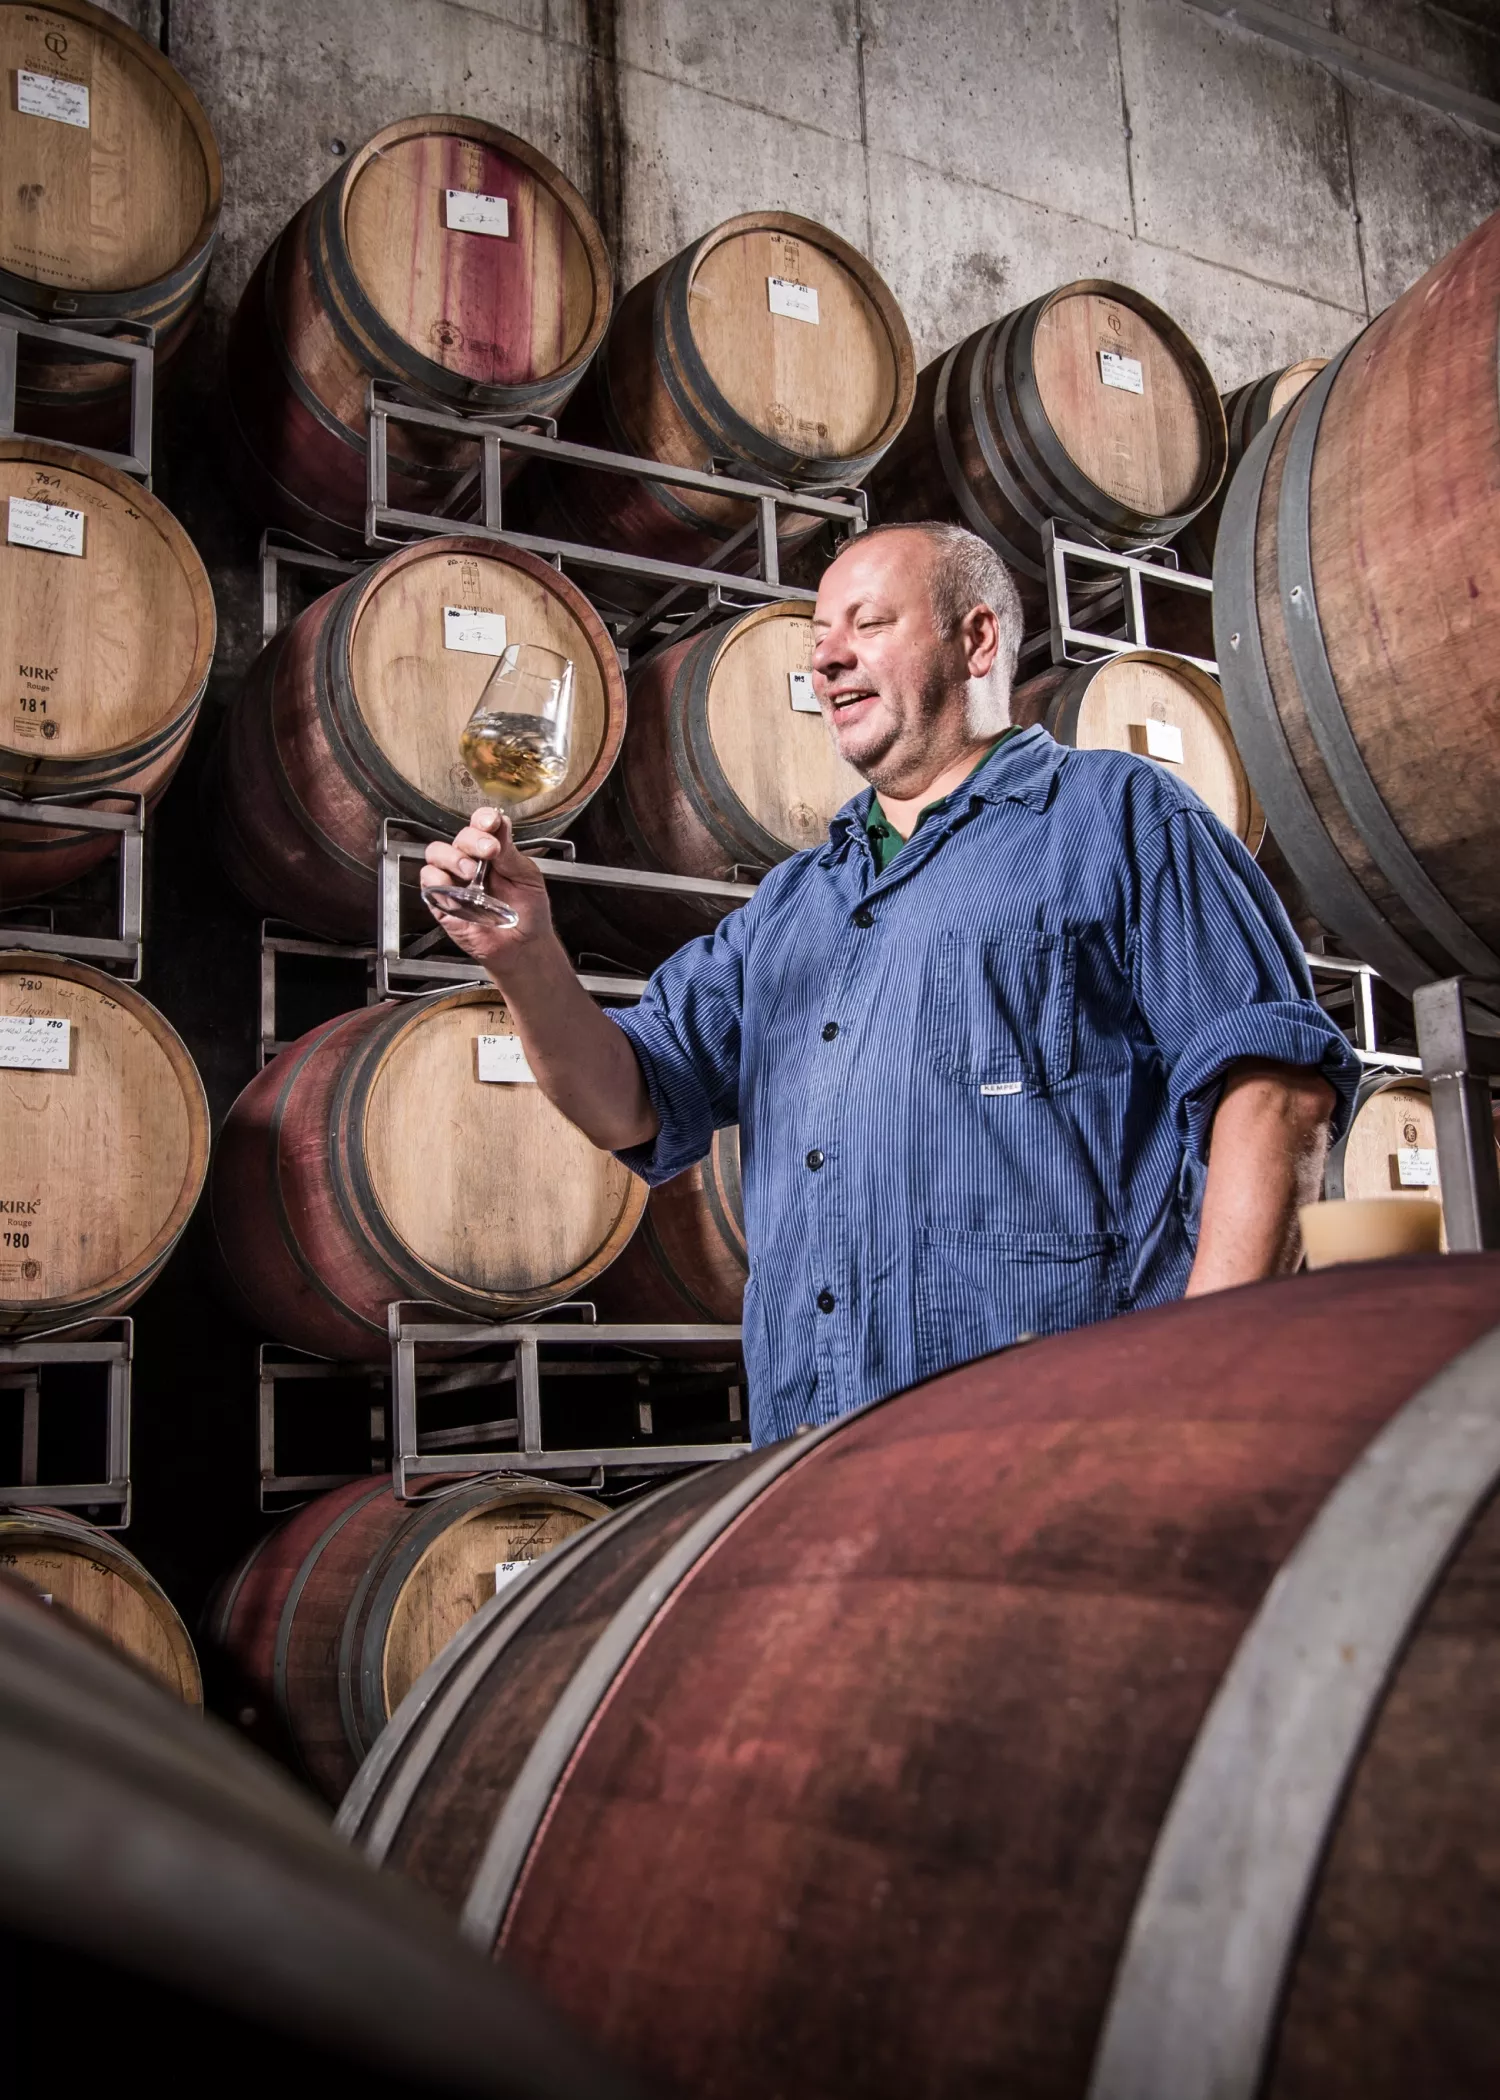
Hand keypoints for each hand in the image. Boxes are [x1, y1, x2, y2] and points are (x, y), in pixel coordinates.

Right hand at [420, 808, 552, 967]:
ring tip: (472, 871)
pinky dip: (440, 880)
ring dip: (453, 857)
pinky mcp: (442, 901)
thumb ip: (511, 853)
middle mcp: (471, 862)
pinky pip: (429, 881)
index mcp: (493, 851)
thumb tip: (501, 824)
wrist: (524, 946)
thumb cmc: (528, 913)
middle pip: (460, 836)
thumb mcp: (527, 878)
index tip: (492, 822)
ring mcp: (455, 880)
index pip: (481, 825)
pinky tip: (458, 889)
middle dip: (474, 839)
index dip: (483, 819)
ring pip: (437, 853)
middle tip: (490, 850)